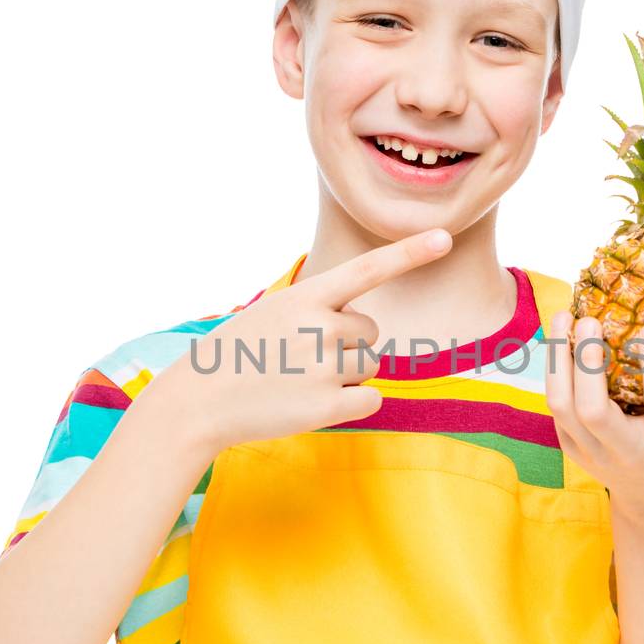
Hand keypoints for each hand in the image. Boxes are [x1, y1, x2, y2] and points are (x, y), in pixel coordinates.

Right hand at [164, 228, 453, 455]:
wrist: (198, 400)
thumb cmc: (240, 353)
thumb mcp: (274, 311)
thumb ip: (320, 310)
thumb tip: (365, 331)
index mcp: (306, 296)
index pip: (368, 269)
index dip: (410, 252)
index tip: (444, 237)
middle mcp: (320, 326)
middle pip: (371, 333)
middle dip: (347, 346)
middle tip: (301, 358)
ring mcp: (325, 367)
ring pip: (369, 365)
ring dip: (346, 375)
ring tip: (300, 380)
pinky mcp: (329, 406)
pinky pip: (370, 400)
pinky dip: (351, 404)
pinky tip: (311, 403)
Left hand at [545, 312, 643, 518]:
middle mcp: (626, 453)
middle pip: (593, 411)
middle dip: (587, 363)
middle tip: (592, 318)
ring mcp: (592, 453)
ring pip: (563, 406)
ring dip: (559, 359)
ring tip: (565, 315)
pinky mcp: (570, 446)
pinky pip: (554, 405)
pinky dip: (553, 367)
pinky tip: (560, 333)